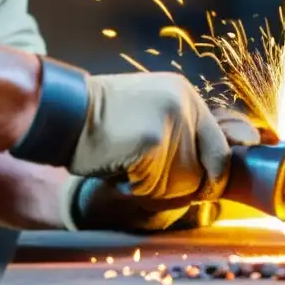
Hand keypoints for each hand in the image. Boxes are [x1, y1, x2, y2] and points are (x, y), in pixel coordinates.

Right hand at [70, 73, 232, 200]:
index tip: (206, 189)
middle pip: (204, 170)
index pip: (220, 145)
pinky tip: (122, 172)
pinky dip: (140, 190)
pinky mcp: (151, 144)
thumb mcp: (148, 110)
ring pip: (184, 183)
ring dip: (158, 189)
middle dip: (180, 184)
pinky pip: (159, 187)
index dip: (215, 174)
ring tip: (131, 169)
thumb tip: (208, 175)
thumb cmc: (99, 119)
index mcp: (185, 94)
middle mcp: (184, 105)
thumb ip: (179, 133)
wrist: (64, 112)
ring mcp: (169, 123)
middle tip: (149, 177)